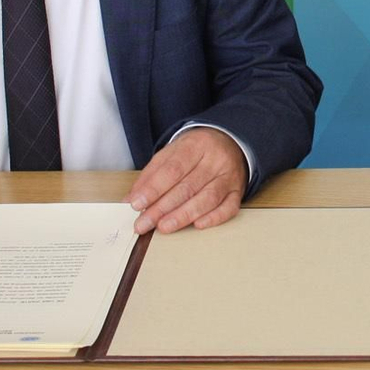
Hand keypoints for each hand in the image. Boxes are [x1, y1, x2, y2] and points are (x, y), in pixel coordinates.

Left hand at [127, 127, 248, 234]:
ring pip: (208, 198)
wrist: (229, 142)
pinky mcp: (237, 191)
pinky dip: (213, 218)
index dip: (154, 188)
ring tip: (164, 227)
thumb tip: (131, 199)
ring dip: (184, 215)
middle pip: (188, 186)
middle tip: (144, 223)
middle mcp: (215, 160)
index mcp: (196, 145)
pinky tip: (197, 225)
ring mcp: (228, 176)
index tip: (137, 204)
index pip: (173, 169)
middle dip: (162, 208)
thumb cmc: (196, 151)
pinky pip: (229, 207)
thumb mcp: (171, 152)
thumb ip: (151, 174)